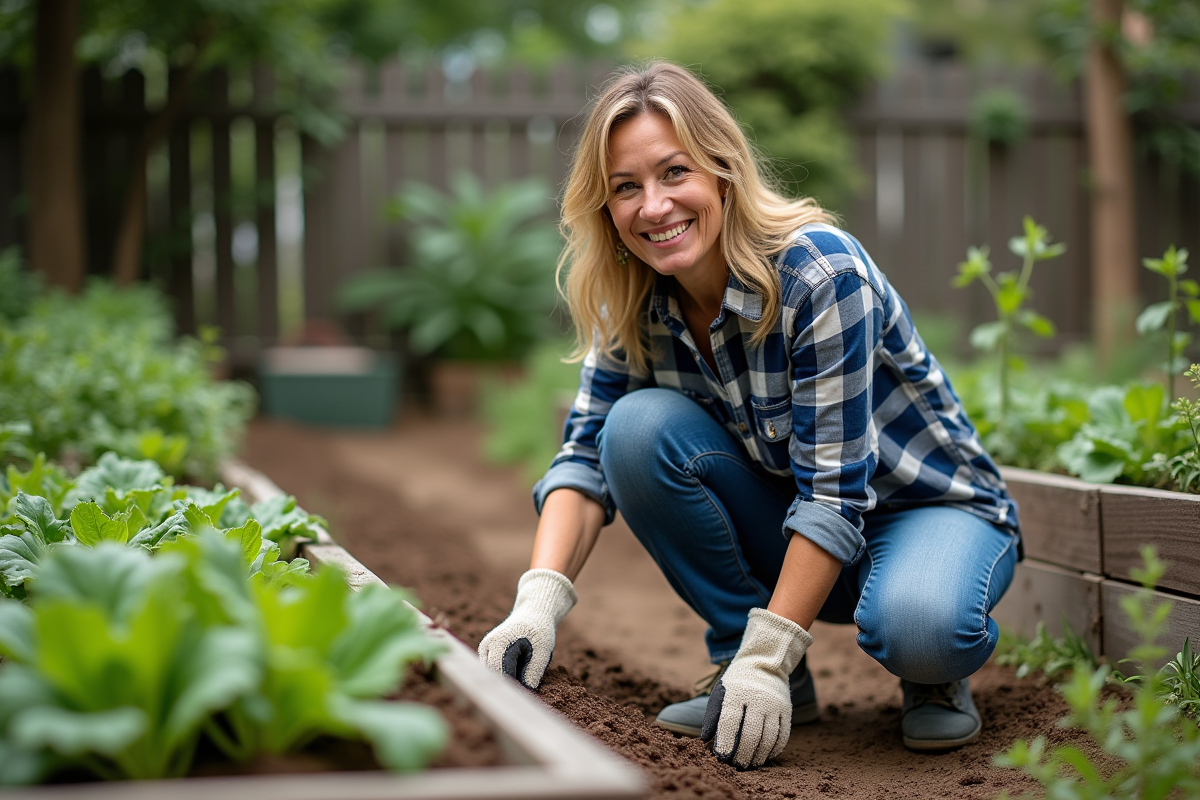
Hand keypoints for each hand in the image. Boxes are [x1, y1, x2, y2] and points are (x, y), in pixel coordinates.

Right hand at [478, 568, 576, 688]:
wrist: (533, 614)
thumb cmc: (540, 631)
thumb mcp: (543, 650)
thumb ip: (535, 671)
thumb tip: (528, 690)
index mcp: (499, 643)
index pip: (499, 673)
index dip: (511, 687)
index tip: (524, 697)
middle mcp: (487, 647)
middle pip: (493, 677)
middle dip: (508, 686)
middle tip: (525, 695)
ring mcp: (485, 651)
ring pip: (493, 677)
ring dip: (508, 681)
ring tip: (523, 680)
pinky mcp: (488, 656)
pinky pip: (495, 673)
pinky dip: (507, 677)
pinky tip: (519, 675)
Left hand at [700, 608, 812, 768]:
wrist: (765, 662)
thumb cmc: (737, 682)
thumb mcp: (721, 692)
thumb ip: (713, 715)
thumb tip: (706, 740)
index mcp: (737, 693)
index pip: (730, 721)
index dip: (726, 742)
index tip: (721, 757)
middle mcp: (757, 698)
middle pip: (751, 733)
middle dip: (743, 753)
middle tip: (737, 765)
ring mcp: (774, 704)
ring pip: (768, 738)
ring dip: (759, 755)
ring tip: (751, 764)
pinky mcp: (786, 710)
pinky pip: (782, 735)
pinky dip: (774, 749)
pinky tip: (766, 756)